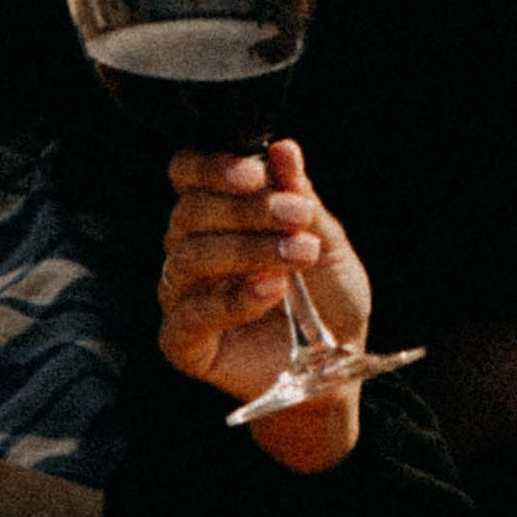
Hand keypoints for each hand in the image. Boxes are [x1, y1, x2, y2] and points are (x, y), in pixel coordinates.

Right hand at [156, 138, 370, 470]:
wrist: (335, 366)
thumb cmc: (327, 298)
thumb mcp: (326, 242)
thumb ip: (302, 198)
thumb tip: (284, 149)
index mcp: (218, 214)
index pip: (187, 171)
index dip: (212, 165)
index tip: (256, 172)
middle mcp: (190, 248)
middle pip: (191, 211)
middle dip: (248, 210)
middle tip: (297, 217)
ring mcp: (181, 295)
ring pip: (188, 257)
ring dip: (248, 250)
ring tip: (297, 256)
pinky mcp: (182, 342)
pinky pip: (190, 315)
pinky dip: (232, 300)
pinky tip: (270, 290)